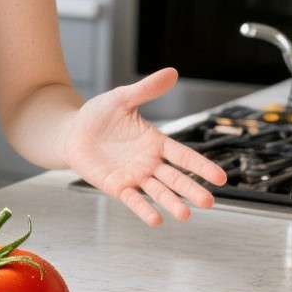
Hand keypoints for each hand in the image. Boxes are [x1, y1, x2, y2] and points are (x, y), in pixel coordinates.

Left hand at [63, 68, 226, 225]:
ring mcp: (134, 176)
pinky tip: (156, 220)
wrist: (71, 130)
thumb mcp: (122, 98)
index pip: (183, 155)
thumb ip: (146, 90)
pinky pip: (133, 199)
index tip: (220, 178)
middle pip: (175, 178)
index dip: (200, 166)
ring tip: (186, 215)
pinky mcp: (116, 186)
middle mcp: (149, 163)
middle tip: (208, 202)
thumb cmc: (98, 115)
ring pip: (157, 192)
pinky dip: (144, 209)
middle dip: (191, 189)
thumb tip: (172, 72)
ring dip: (171, 203)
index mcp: (155, 142)